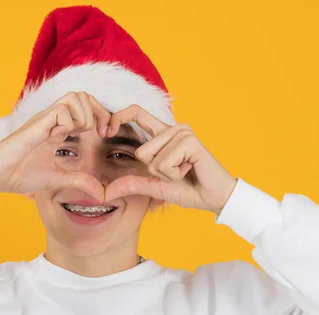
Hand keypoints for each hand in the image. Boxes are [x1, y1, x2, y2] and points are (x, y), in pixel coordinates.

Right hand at [0, 92, 110, 200]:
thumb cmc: (19, 175)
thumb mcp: (57, 180)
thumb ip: (78, 181)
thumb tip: (101, 193)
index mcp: (58, 128)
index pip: (86, 106)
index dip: (102, 116)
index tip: (106, 135)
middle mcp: (53, 119)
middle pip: (84, 95)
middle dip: (99, 112)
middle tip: (99, 134)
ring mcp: (44, 120)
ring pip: (74, 97)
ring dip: (83, 116)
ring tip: (75, 135)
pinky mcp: (36, 125)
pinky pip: (60, 110)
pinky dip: (67, 123)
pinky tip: (58, 138)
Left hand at [105, 105, 237, 214]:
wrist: (213, 198)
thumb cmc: (188, 189)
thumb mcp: (154, 186)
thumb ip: (132, 184)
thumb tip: (106, 192)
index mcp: (162, 134)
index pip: (136, 113)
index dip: (118, 117)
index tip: (105, 130)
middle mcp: (172, 129)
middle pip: (141, 151)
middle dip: (154, 171)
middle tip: (177, 171)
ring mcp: (182, 133)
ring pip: (152, 159)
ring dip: (167, 174)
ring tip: (185, 170)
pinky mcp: (190, 141)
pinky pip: (165, 163)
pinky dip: (175, 174)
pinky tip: (191, 169)